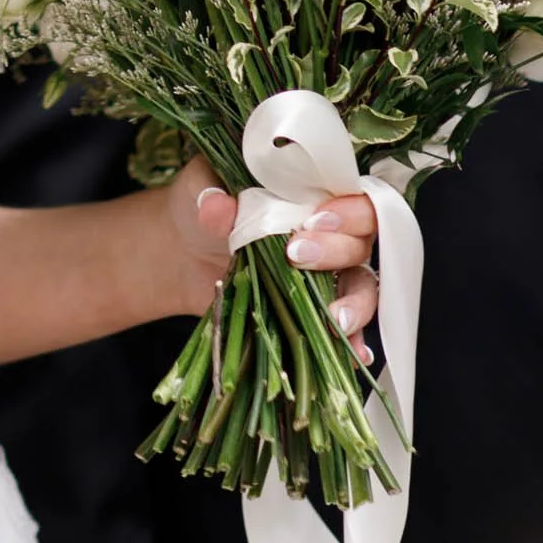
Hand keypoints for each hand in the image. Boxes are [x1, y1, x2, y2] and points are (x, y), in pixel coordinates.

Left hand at [169, 155, 379, 360]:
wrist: (181, 251)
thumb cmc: (198, 203)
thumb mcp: (200, 189)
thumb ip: (213, 196)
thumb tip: (218, 208)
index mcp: (309, 192)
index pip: (353, 195)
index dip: (346, 209)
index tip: (314, 220)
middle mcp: (326, 231)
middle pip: (360, 241)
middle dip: (337, 251)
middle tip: (296, 256)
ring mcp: (322, 271)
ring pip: (361, 285)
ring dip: (356, 303)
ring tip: (336, 319)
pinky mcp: (311, 306)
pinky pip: (344, 324)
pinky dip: (354, 340)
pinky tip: (354, 353)